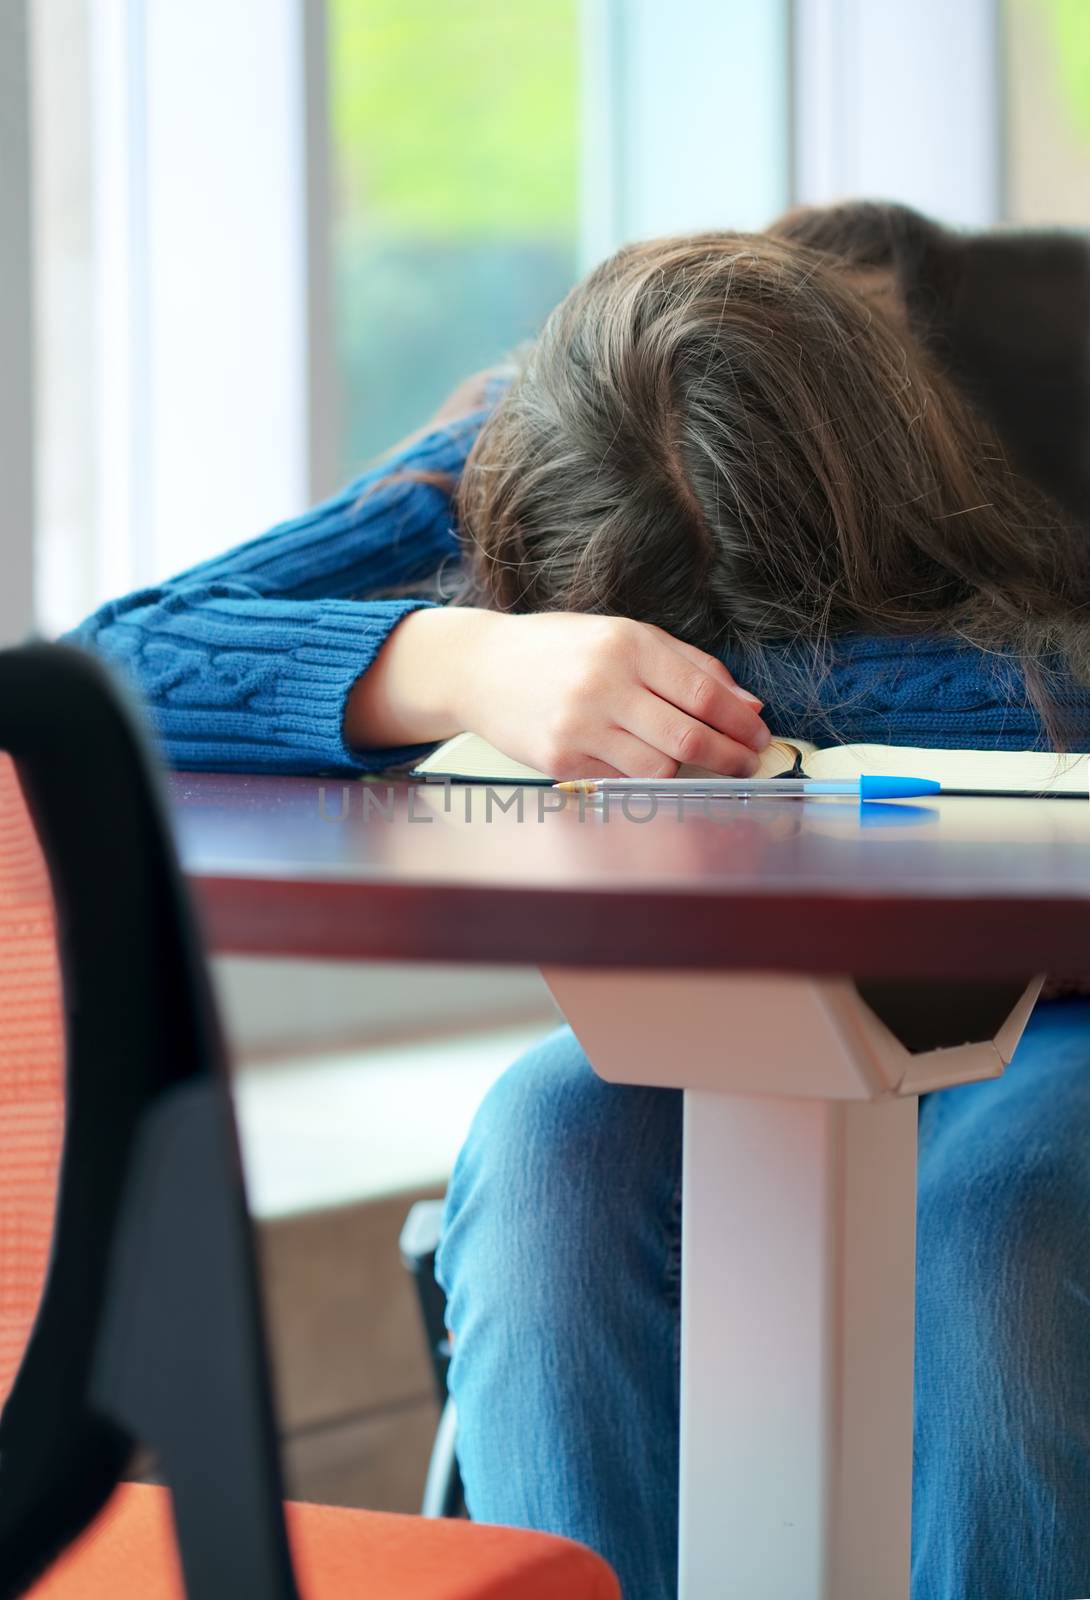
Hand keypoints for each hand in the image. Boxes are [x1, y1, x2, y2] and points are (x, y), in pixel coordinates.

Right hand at [345, 608, 769, 777]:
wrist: (480, 668)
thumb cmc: (559, 648)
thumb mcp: (625, 636)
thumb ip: (689, 666)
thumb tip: (746, 705)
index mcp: (627, 645)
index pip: (705, 694)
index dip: (741, 723)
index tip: (759, 736)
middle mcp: (604, 684)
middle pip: (689, 737)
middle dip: (729, 756)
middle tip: (747, 764)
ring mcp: (579, 726)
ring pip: (660, 767)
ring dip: (686, 769)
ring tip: (694, 761)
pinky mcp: (559, 760)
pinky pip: (622, 780)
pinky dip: (643, 776)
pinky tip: (647, 763)